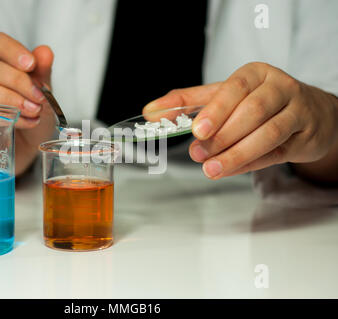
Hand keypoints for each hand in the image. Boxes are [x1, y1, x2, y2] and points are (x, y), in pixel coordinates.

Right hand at [0, 31, 55, 174]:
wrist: (28, 147)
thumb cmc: (32, 115)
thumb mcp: (44, 93)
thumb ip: (43, 73)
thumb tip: (44, 51)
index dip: (10, 50)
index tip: (31, 64)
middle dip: (20, 82)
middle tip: (39, 99)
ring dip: (12, 100)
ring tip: (34, 112)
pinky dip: (7, 119)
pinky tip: (25, 123)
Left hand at [144, 62, 337, 181]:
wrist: (308, 113)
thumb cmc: (257, 101)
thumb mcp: (222, 96)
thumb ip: (187, 102)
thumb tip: (151, 112)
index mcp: (256, 74)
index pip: (235, 88)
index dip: (215, 110)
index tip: (196, 130)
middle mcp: (280, 88)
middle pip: (252, 111)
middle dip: (222, 136)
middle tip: (197, 153)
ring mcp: (297, 112)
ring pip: (267, 134)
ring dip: (236, 154)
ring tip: (210, 168)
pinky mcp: (304, 138)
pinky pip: (276, 153)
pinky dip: (250, 164)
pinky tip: (228, 170)